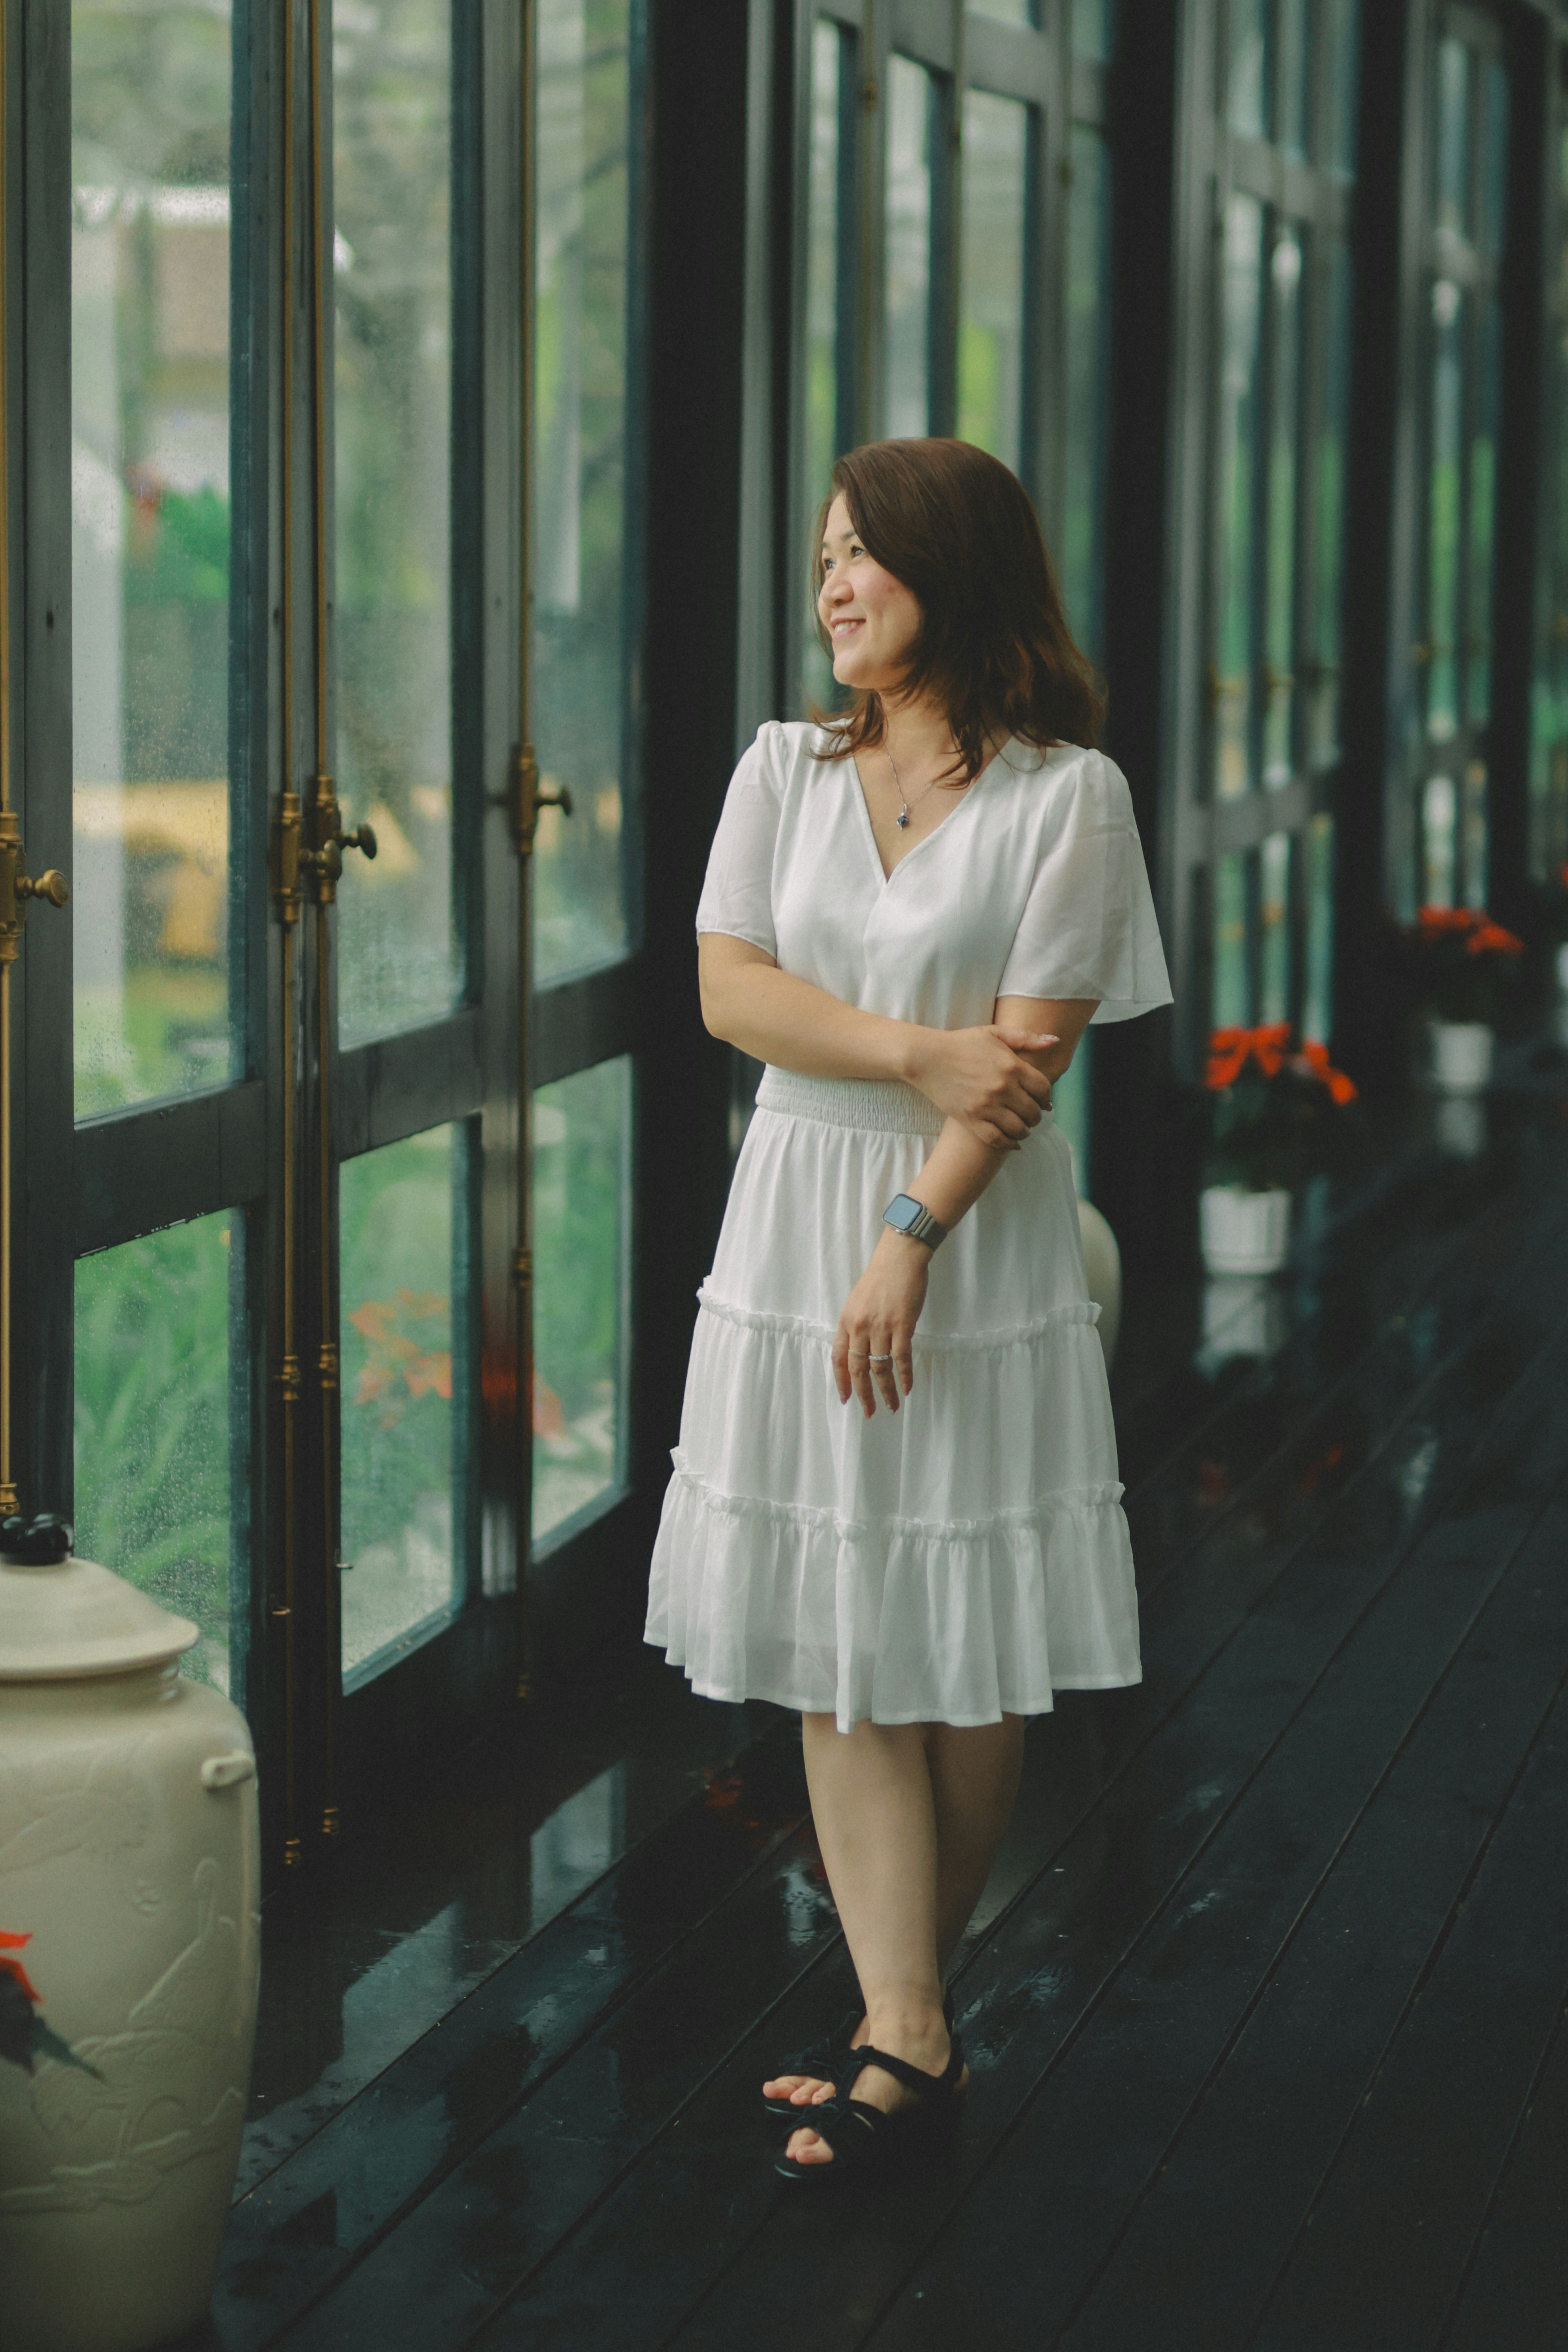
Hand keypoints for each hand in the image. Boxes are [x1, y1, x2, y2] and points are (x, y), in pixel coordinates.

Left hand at [833, 1230, 930, 1415]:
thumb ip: (857, 1325)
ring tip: (892, 1406)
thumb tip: (861, 1350)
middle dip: (863, 1394)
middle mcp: (860, 1326)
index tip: (846, 1398)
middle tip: (869, 1412)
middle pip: (858, 1368)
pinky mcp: (902, 1325)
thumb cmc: (881, 1276)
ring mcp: (881, 1326)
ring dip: (886, 1390)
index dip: (842, 1381)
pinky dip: (905, 1375)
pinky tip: (907, 1388)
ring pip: (880, 1368)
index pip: (838, 1358)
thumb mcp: (859, 1301)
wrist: (900, 1256)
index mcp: (846, 1320)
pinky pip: (901, 1358)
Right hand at [906, 1024, 1056, 1149]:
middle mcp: (1002, 1087)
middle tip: (1033, 1116)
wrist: (927, 1058)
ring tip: (1023, 1129)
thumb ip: (1027, 1038)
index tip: (1044, 1101)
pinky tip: (1012, 1142)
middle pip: (1033, 1111)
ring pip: (1018, 1128)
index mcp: (1012, 1066)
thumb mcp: (995, 1032)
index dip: (1047, 1098)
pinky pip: (997, 1139)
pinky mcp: (970, 1119)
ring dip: (1025, 1131)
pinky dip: (1009, 1144)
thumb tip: (1055, 1041)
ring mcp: (986, 1105)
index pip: (1043, 1089)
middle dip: (1037, 1116)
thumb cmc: (962, 1043)